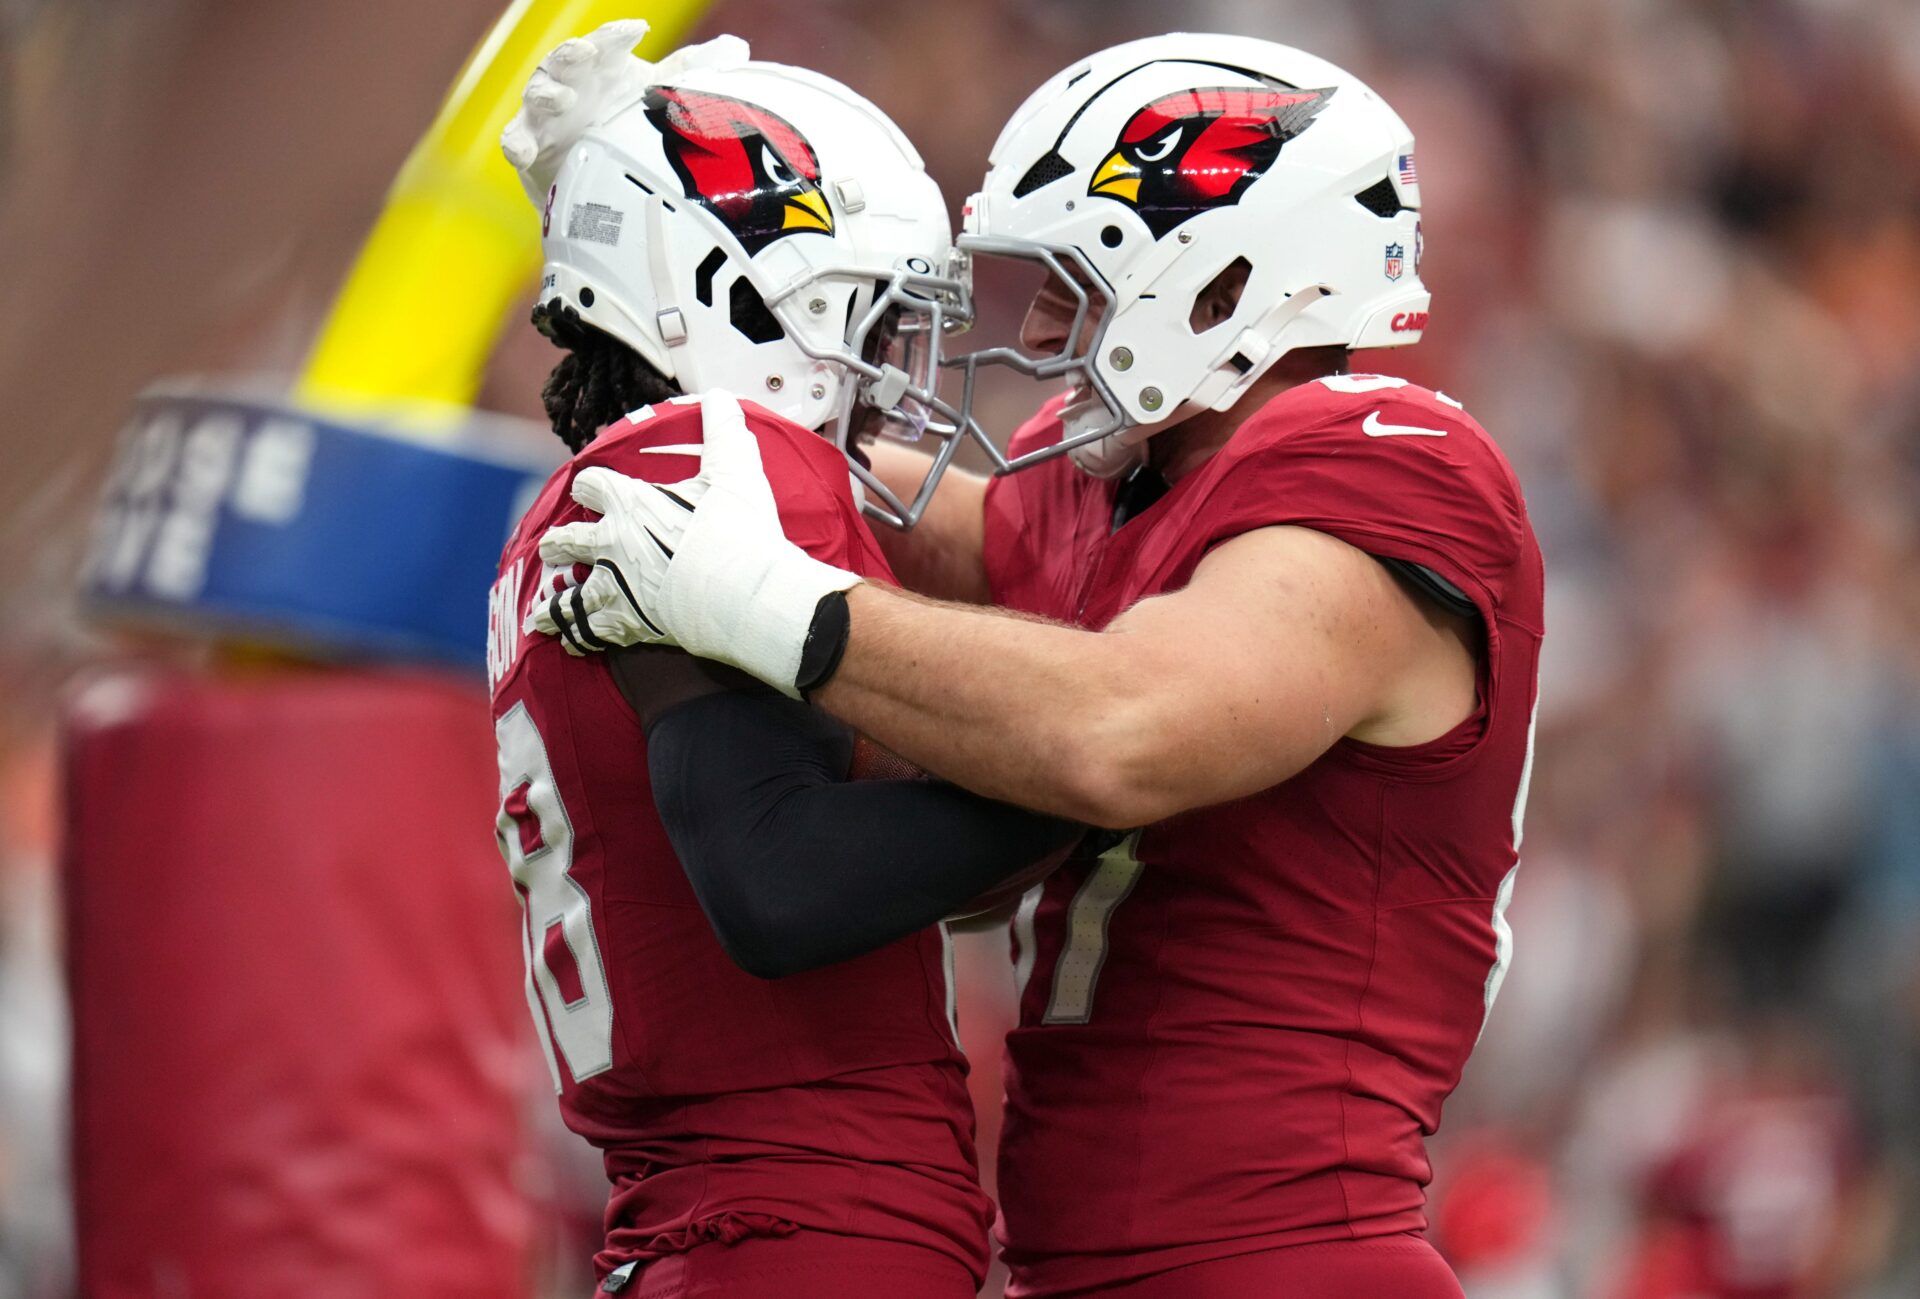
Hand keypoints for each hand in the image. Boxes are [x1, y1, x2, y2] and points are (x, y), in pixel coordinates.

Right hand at [500, 22, 748, 206]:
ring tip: (562, 100)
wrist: (598, 170)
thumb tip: (739, 50)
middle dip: (572, 54)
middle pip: (565, 60)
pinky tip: (521, 150)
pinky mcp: (530, 144)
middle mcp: (571, 82)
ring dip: (546, 94)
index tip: (637, 30)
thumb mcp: (659, 93)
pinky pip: (515, 140)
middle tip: (585, 53)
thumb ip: (693, 71)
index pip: (607, 43)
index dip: (618, 35)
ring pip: (537, 95)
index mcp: (602, 66)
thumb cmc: (626, 116)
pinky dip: (516, 143)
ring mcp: (546, 112)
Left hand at [527, 392, 862, 696]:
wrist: (742, 591)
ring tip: (541, 612)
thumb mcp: (734, 469)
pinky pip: (590, 632)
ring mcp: (616, 587)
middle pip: (570, 541)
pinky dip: (576, 636)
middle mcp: (612, 544)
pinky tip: (568, 641)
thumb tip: (721, 396)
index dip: (591, 486)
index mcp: (630, 503)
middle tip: (554, 547)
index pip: (593, 485)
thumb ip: (724, 431)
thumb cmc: (736, 528)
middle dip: (560, 545)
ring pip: (569, 596)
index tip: (591, 489)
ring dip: (554, 603)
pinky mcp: (628, 624)